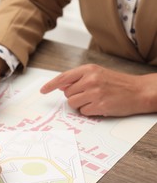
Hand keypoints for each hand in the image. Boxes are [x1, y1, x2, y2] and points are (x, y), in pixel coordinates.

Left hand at [40, 64, 156, 116]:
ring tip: (95, 100)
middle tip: (89, 95)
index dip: (50, 85)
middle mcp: (90, 80)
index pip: (63, 77)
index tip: (43, 91)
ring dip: (81, 104)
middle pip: (67, 94)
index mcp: (88, 70)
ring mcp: (94, 93)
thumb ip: (79, 78)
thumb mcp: (97, 74)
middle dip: (75, 96)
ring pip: (73, 103)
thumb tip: (61, 86)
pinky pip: (83, 112)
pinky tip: (100, 105)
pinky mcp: (99, 105)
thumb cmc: (117, 83)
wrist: (139, 91)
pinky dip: (89, 111)